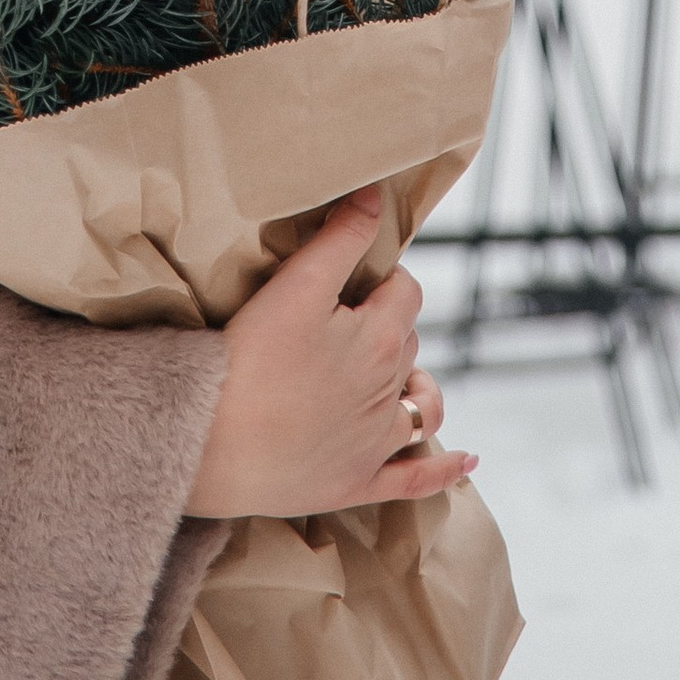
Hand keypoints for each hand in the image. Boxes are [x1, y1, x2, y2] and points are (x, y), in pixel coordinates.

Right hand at [185, 189, 475, 519]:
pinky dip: (444, 470)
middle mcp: (388, 392)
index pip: (405, 293)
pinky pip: (414, 480)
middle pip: (408, 345)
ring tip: (408, 379)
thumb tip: (376, 195)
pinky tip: (467, 461)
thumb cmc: (250, 357)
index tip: (359, 278)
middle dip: (391, 327)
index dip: (386, 278)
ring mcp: (376, 444)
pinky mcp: (357, 484)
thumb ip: (342, 237)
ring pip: (422, 409)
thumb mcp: (297, 283)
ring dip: (421, 389)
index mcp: (380, 340)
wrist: (213, 439)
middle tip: (351, 321)